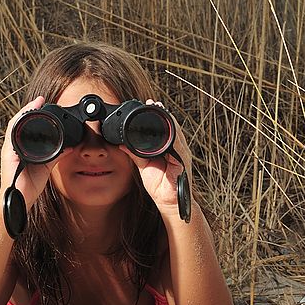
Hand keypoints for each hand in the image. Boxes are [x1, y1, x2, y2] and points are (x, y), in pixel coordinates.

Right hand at [0, 96, 63, 207]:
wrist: (21, 199)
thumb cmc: (29, 184)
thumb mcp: (46, 166)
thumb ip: (56, 155)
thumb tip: (70, 146)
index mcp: (22, 148)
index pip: (27, 126)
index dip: (34, 114)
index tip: (44, 103)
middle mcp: (14, 147)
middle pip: (19, 122)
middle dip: (29, 109)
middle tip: (40, 99)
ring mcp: (10, 151)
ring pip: (14, 126)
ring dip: (24, 114)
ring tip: (34, 104)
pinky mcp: (10, 156)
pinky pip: (12, 138)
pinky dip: (18, 127)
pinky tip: (24, 120)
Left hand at [118, 99, 192, 218]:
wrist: (168, 203)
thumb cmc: (159, 185)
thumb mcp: (144, 166)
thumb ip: (135, 153)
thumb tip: (121, 144)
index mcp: (169, 148)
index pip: (165, 128)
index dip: (158, 115)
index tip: (148, 104)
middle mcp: (177, 149)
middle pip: (172, 126)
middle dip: (163, 113)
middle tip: (152, 102)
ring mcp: (182, 155)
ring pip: (176, 132)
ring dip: (168, 120)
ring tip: (159, 108)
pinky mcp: (183, 162)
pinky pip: (178, 146)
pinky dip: (172, 136)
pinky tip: (167, 128)